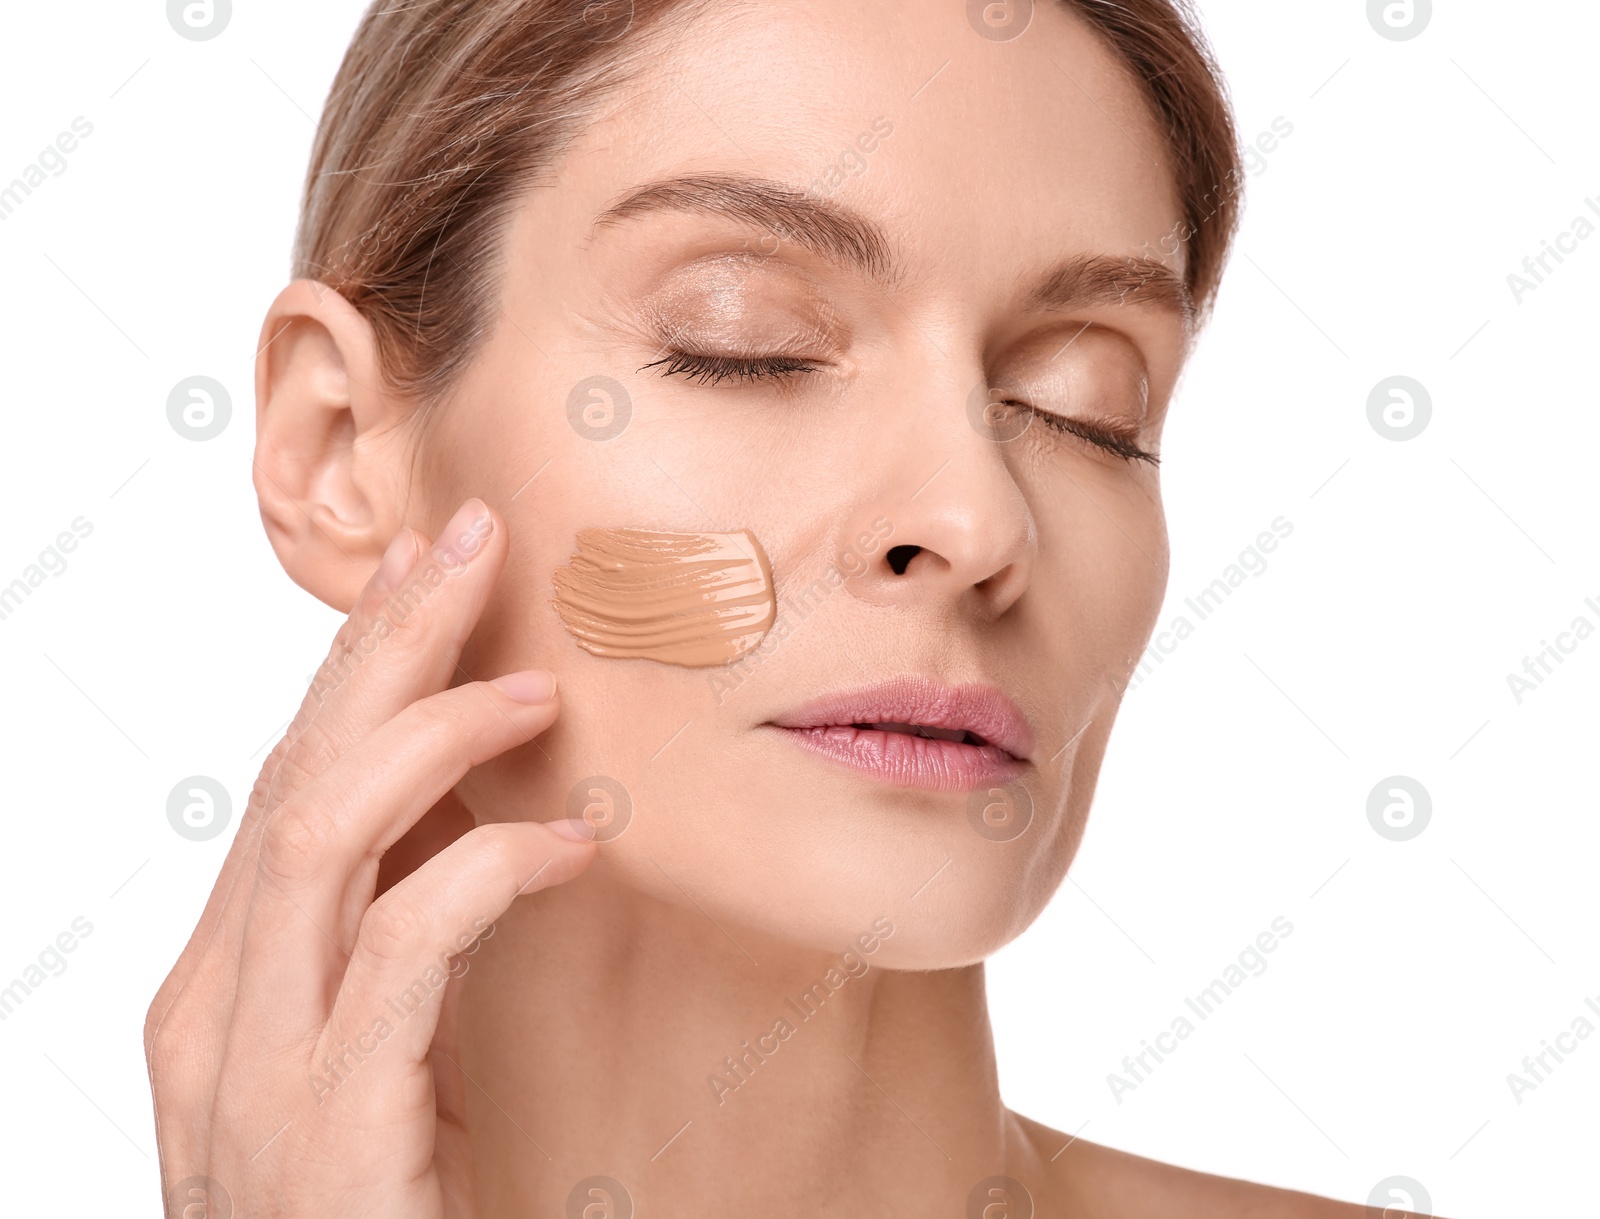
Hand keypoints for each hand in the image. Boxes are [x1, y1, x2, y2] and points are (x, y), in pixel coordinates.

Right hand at [145, 499, 594, 1217]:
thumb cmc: (381, 1209)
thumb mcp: (380, 1054)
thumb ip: (394, 944)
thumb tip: (475, 817)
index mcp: (229, 981)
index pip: (287, 779)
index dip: (356, 663)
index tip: (429, 568)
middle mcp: (217, 1008)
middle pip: (296, 773)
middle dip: (383, 641)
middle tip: (470, 537)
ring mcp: (256, 1071)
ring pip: (322, 832)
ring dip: (433, 730)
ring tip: (537, 686)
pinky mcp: (329, 1124)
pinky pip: (407, 947)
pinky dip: (491, 867)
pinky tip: (574, 843)